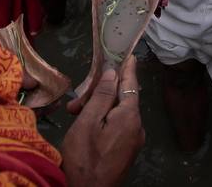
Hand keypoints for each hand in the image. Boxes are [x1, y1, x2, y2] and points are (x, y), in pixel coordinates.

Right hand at [62, 55, 144, 186]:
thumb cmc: (84, 158)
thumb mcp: (88, 122)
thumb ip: (101, 95)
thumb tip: (113, 73)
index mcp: (130, 116)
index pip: (130, 84)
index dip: (127, 67)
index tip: (129, 53)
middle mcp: (137, 127)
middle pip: (121, 99)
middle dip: (98, 95)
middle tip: (75, 101)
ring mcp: (133, 141)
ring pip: (117, 114)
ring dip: (96, 109)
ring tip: (73, 114)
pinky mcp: (127, 151)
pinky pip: (117, 127)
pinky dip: (102, 121)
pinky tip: (85, 126)